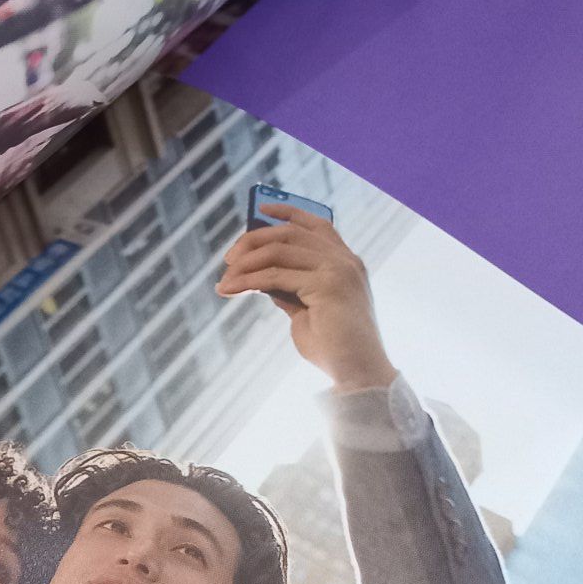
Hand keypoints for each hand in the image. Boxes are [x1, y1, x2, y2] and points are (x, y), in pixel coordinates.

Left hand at [216, 206, 398, 393]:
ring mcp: (338, 269)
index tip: (261, 209)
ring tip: (224, 281)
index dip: (289, 212)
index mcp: (346, 262)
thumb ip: (290, 289)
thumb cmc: (333, 348)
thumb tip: (262, 276)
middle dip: (254, 240)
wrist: (358, 374)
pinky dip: (248, 280)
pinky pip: (275, 275)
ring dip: (245, 264)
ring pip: (278, 250)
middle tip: (228, 259)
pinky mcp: (327, 284)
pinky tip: (231, 289)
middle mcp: (345, 260)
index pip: (317, 224)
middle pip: (290, 233)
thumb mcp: (306, 310)